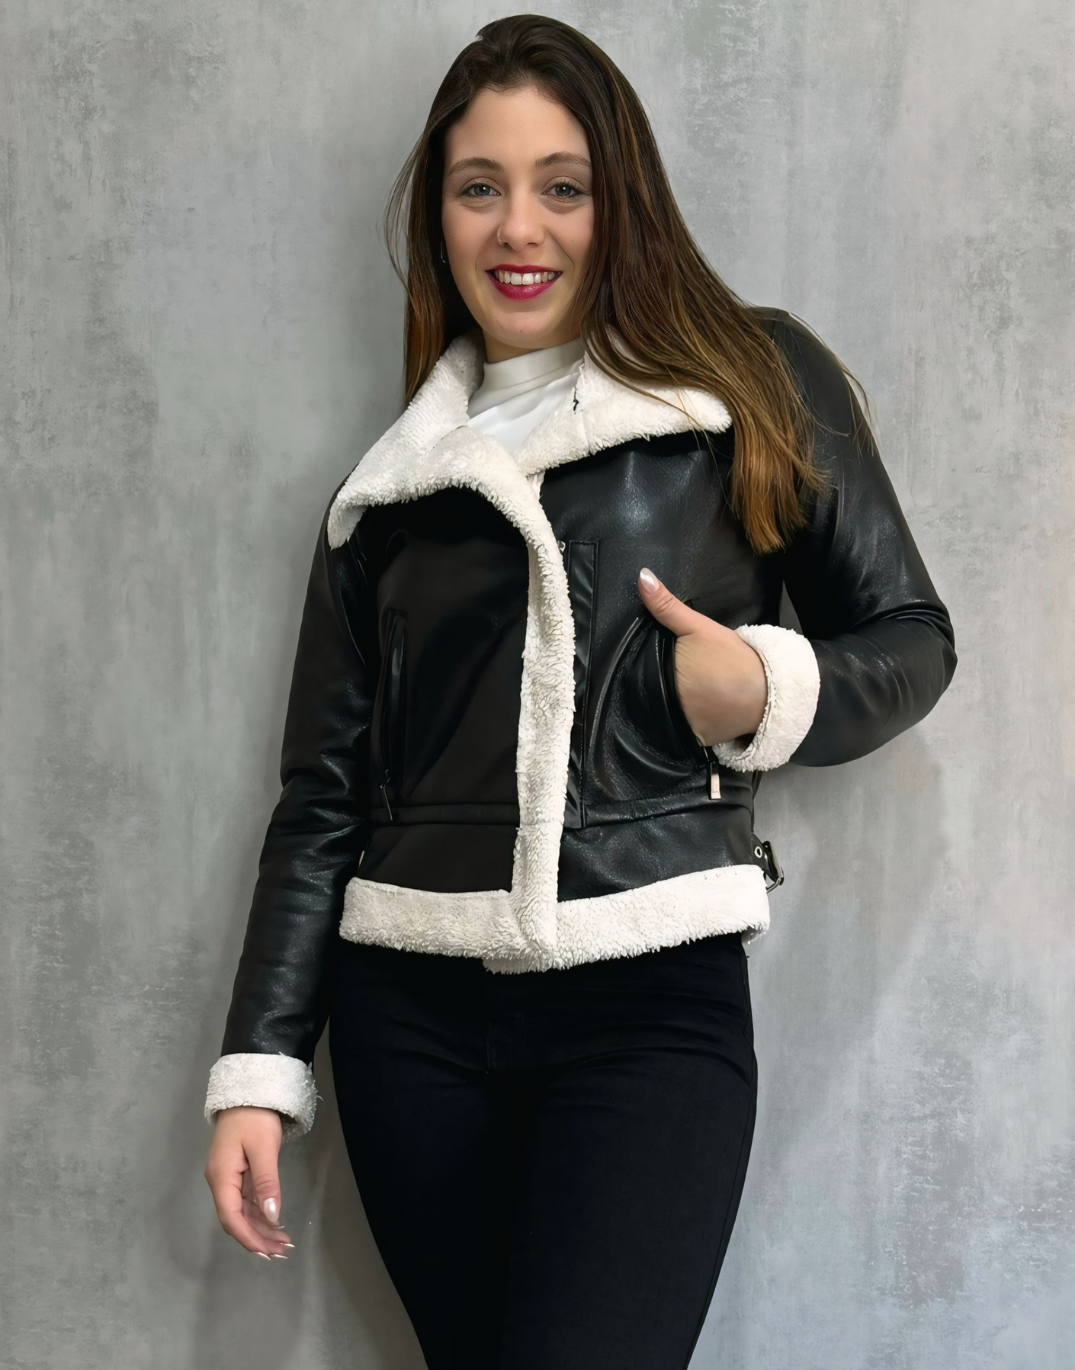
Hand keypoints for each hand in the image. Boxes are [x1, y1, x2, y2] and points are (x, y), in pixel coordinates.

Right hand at [204, 1106, 293, 1258]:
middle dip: (257, 1237)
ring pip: (241, 1211)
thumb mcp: (263, 1149)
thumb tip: (272, 1217)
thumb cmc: (255, 1117)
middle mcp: (220, 1181)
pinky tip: (273, 1222)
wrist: (249, 1091)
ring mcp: (227, 1177)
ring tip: (282, 1242)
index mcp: (221, 1177)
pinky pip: (245, 1200)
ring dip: (260, 1227)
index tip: (267, 1252)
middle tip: (281, 1251)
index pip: (231, 1217)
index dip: (248, 1237)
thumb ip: (266, 1183)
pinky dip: (259, 1213)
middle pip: (235, 1218)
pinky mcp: (236, 1172)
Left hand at [637, 567, 766, 746]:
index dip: (638, 671)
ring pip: (664, 715)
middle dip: (653, 688)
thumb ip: (667, 606)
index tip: (642, 666)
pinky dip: (685, 723)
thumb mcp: (700, 628)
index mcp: (662, 679)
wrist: (770, 691)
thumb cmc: (732, 657)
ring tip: (677, 694)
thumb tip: (642, 576)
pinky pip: (682, 731)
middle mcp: (667, 708)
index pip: (637, 677)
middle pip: (650, 696)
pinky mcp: (698, 740)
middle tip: (667, 677)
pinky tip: (692, 711)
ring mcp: (682, 727)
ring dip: (666, 707)